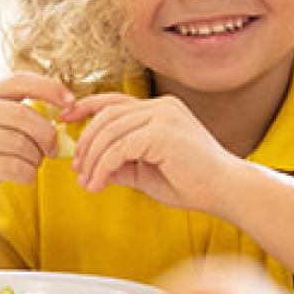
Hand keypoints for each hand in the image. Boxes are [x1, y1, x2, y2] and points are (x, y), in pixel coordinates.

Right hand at [0, 72, 74, 213]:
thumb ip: (19, 113)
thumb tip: (66, 110)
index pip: (19, 81)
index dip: (50, 88)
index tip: (71, 102)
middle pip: (23, 115)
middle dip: (46, 134)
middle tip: (53, 148)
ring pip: (21, 143)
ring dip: (36, 157)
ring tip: (32, 163)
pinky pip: (16, 167)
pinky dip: (29, 174)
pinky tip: (23, 175)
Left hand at [65, 93, 238, 211]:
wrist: (228, 192)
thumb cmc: (193, 183)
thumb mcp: (148, 171)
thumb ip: (122, 164)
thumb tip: (91, 167)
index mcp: (161, 109)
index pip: (114, 101)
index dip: (86, 107)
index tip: (66, 120)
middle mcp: (161, 107)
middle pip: (106, 116)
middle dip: (85, 141)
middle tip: (77, 167)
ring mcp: (162, 116)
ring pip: (109, 132)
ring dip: (92, 159)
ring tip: (87, 181)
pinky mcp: (162, 133)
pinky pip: (119, 148)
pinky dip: (103, 166)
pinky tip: (98, 183)